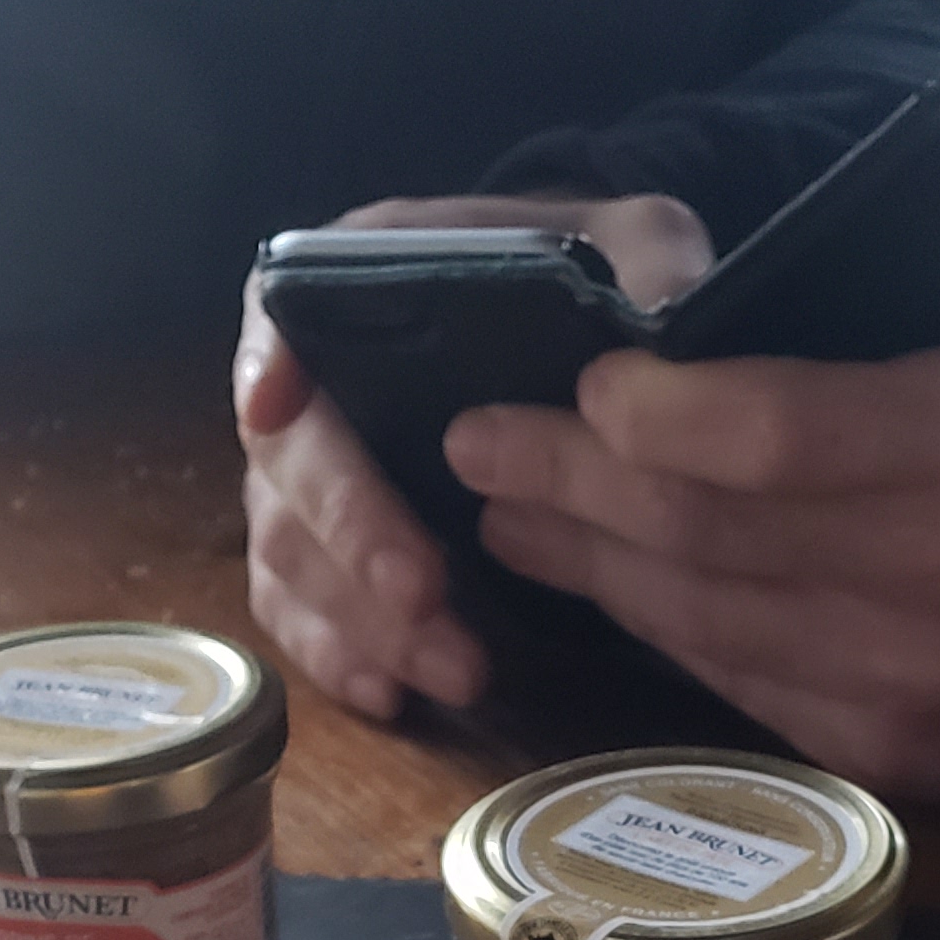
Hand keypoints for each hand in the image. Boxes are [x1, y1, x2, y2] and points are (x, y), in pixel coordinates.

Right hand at [236, 192, 713, 719]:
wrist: (572, 344)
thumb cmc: (585, 279)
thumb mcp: (629, 243)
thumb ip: (646, 258)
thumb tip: (667, 308)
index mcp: (353, 281)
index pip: (283, 315)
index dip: (272, 365)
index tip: (275, 408)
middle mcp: (311, 382)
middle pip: (289, 463)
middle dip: (352, 536)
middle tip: (424, 593)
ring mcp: (311, 477)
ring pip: (292, 556)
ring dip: (363, 622)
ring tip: (458, 669)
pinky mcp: (330, 556)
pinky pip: (302, 613)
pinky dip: (340, 658)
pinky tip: (395, 696)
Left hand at [441, 131, 939, 799]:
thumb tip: (864, 159)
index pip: (780, 440)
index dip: (663, 416)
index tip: (586, 383)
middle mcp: (938, 585)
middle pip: (708, 535)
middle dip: (573, 485)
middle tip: (479, 443)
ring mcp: (905, 686)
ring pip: (701, 621)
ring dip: (585, 563)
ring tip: (505, 509)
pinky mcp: (887, 754)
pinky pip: (734, 686)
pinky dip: (655, 629)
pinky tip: (598, 578)